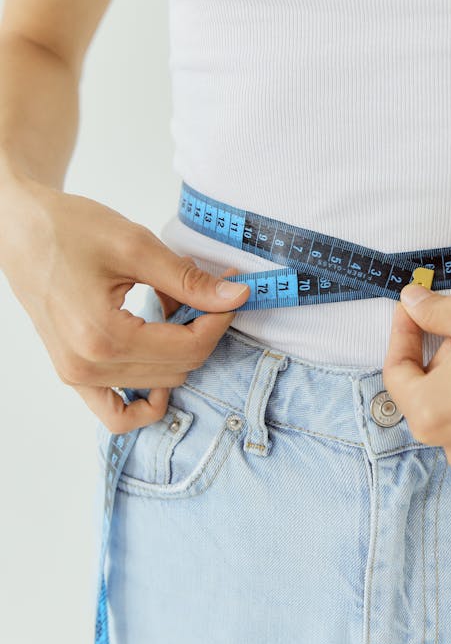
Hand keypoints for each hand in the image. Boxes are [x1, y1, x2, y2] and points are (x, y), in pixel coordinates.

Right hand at [1, 180, 249, 432]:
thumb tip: (236, 297)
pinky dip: (145, 400)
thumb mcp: (136, 246)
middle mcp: (87, 366)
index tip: (233, 292)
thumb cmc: (69, 230)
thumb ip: (189, 280)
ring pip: (158, 385)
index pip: (188, 348)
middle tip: (199, 291)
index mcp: (103, 336)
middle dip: (201, 331)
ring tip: (169, 307)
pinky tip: (161, 366)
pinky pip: (116, 414)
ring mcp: (77, 376)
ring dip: (178, 351)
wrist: (21, 229)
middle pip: (178, 369)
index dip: (219, 320)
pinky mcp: (73, 375)